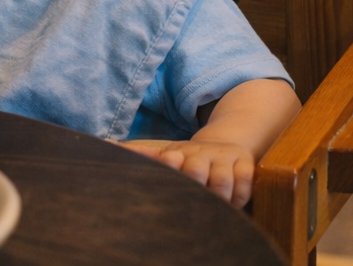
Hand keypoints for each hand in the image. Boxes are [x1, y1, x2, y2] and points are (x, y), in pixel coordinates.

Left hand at [120, 138, 256, 207]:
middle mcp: (199, 153)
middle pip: (196, 171)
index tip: (169, 185)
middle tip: (194, 205)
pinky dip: (239, 197)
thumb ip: (142, 155)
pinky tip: (233, 203)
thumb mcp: (165, 155)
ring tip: (216, 210)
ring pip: (222, 180)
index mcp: (177, 153)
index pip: (170, 161)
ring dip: (220, 198)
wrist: (224, 144)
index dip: (169, 171)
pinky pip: (244, 182)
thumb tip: (108, 146)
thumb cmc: (188, 158)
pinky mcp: (244, 162)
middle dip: (196, 189)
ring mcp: (222, 157)